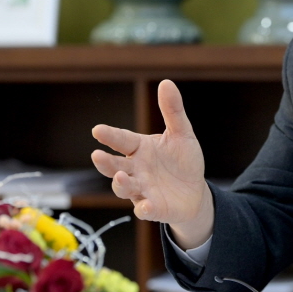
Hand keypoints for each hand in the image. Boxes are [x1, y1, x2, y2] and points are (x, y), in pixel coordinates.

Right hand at [91, 80, 213, 244]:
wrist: (195, 192)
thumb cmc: (183, 161)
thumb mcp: (182, 133)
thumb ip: (172, 111)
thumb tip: (166, 82)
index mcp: (140, 149)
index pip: (122, 140)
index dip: (110, 135)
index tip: (97, 130)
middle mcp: (136, 169)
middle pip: (115, 166)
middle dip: (106, 162)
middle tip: (97, 155)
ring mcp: (142, 190)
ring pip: (125, 188)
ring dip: (121, 184)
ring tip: (122, 176)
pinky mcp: (153, 208)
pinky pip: (145, 209)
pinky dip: (143, 208)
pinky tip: (145, 206)